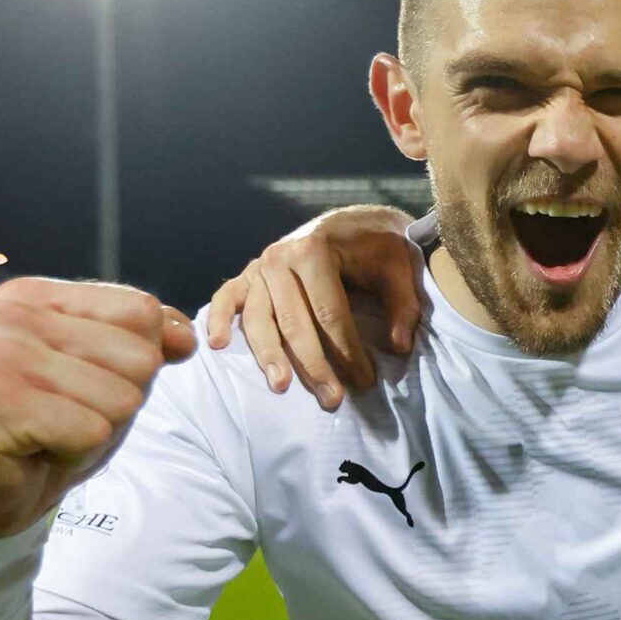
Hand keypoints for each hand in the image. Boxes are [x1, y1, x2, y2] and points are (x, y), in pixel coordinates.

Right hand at [0, 278, 196, 538]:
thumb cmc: (48, 425)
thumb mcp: (110, 376)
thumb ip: (150, 343)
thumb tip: (187, 337)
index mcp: (34, 295)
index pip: (143, 311)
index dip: (140, 361)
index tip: (89, 382)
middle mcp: (8, 315)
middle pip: (139, 357)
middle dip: (119, 401)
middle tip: (66, 415)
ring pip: (121, 397)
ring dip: (97, 429)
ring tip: (52, 432)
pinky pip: (91, 431)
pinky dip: (77, 452)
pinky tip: (38, 451)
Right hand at [204, 205, 421, 408]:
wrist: (356, 220)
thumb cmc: (379, 245)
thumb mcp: (400, 268)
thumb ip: (403, 307)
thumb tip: (398, 347)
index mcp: (315, 251)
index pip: (330, 313)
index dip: (347, 351)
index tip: (365, 381)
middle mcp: (279, 257)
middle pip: (293, 321)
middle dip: (313, 364)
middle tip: (331, 398)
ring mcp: (259, 265)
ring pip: (258, 318)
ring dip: (269, 355)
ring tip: (281, 386)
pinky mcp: (248, 273)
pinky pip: (226, 297)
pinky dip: (218, 319)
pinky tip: (218, 345)